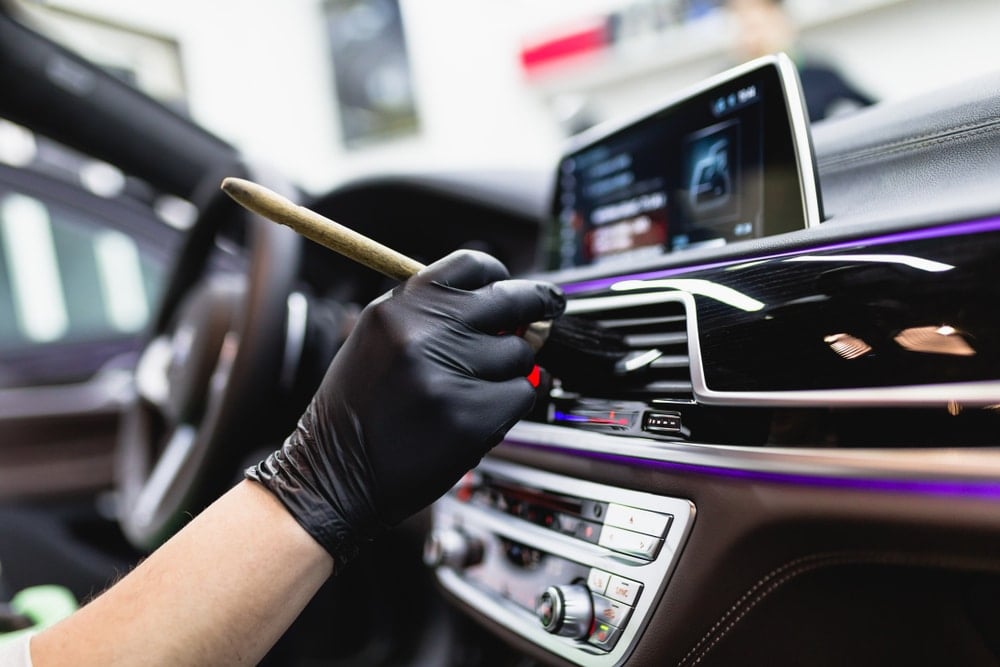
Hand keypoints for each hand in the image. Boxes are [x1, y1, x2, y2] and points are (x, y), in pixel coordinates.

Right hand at [246, 250, 564, 568]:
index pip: (473, 265)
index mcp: (399, 306)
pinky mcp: (471, 417)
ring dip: (510, 371)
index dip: (501, 277)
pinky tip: (475, 417)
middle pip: (512, 299)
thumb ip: (436, 316)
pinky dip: (509, 406)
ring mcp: (448, 375)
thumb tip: (511, 307)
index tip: (515, 289)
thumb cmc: (361, 410)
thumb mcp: (382, 341)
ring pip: (520, 354)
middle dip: (536, 307)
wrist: (333, 475)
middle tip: (546, 313)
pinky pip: (521, 394)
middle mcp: (422, 333)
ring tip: (470, 391)